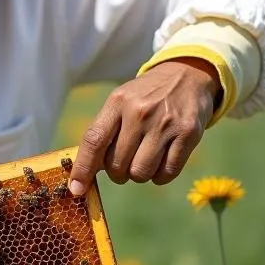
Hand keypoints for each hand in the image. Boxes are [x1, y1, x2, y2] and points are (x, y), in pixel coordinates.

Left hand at [68, 58, 219, 194]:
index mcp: (118, 102)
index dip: (83, 169)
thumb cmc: (144, 97)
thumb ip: (103, 132)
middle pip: (117, 165)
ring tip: (143, 159)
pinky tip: (160, 162)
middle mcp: (140, 112)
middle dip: (117, 173)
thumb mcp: (120, 102)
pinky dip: (160, 176)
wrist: (187, 75)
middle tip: (124, 163)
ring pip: (140, 173)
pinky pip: (166, 173)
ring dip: (139, 175)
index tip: (76, 189)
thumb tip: (83, 174)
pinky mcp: (188, 134)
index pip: (94, 141)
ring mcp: (165, 123)